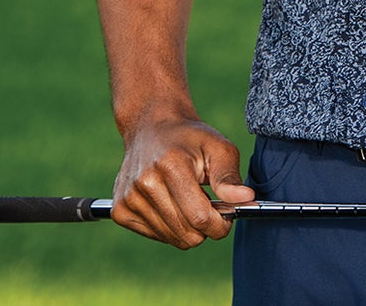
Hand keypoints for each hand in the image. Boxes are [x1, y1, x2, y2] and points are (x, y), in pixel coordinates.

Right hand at [110, 113, 254, 248]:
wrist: (152, 127)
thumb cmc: (190, 138)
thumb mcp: (217, 147)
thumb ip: (230, 176)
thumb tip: (246, 200)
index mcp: (170, 166)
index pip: (200, 217)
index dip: (220, 224)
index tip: (227, 215)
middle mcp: (144, 183)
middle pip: (187, 233)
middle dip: (205, 226)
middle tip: (208, 203)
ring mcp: (128, 198)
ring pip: (172, 238)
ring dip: (186, 226)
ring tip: (187, 198)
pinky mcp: (119, 211)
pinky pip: (155, 236)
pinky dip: (169, 227)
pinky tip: (169, 202)